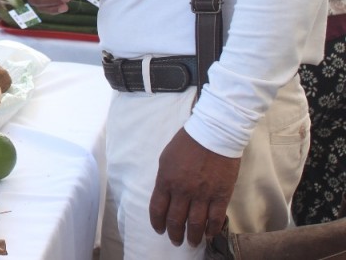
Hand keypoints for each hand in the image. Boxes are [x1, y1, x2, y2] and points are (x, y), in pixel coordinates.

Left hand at [149, 129, 239, 246]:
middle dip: (174, 234)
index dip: (157, 223)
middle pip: (175, 220)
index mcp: (166, 180)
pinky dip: (211, 229)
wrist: (214, 134)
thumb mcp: (166, 158)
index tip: (159, 230)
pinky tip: (208, 234)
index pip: (157, 209)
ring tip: (191, 243)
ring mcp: (202, 194)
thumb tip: (165, 195)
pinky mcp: (221, 195)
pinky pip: (215, 218)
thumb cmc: (187, 142)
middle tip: (175, 241)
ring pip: (195, 223)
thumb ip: (165, 179)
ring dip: (192, 236)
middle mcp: (182, 190)